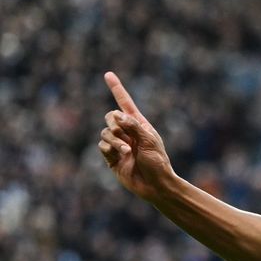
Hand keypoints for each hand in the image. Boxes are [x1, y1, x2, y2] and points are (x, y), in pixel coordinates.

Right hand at [98, 72, 175, 199]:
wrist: (155, 186)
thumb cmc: (158, 162)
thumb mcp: (149, 140)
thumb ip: (133, 126)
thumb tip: (116, 114)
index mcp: (139, 125)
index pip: (125, 103)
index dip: (117, 89)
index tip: (108, 74)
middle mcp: (127, 133)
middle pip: (110, 117)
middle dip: (114, 123)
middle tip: (124, 133)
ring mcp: (118, 145)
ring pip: (105, 132)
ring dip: (114, 139)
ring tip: (127, 150)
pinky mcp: (111, 158)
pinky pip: (102, 146)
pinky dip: (109, 149)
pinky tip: (120, 156)